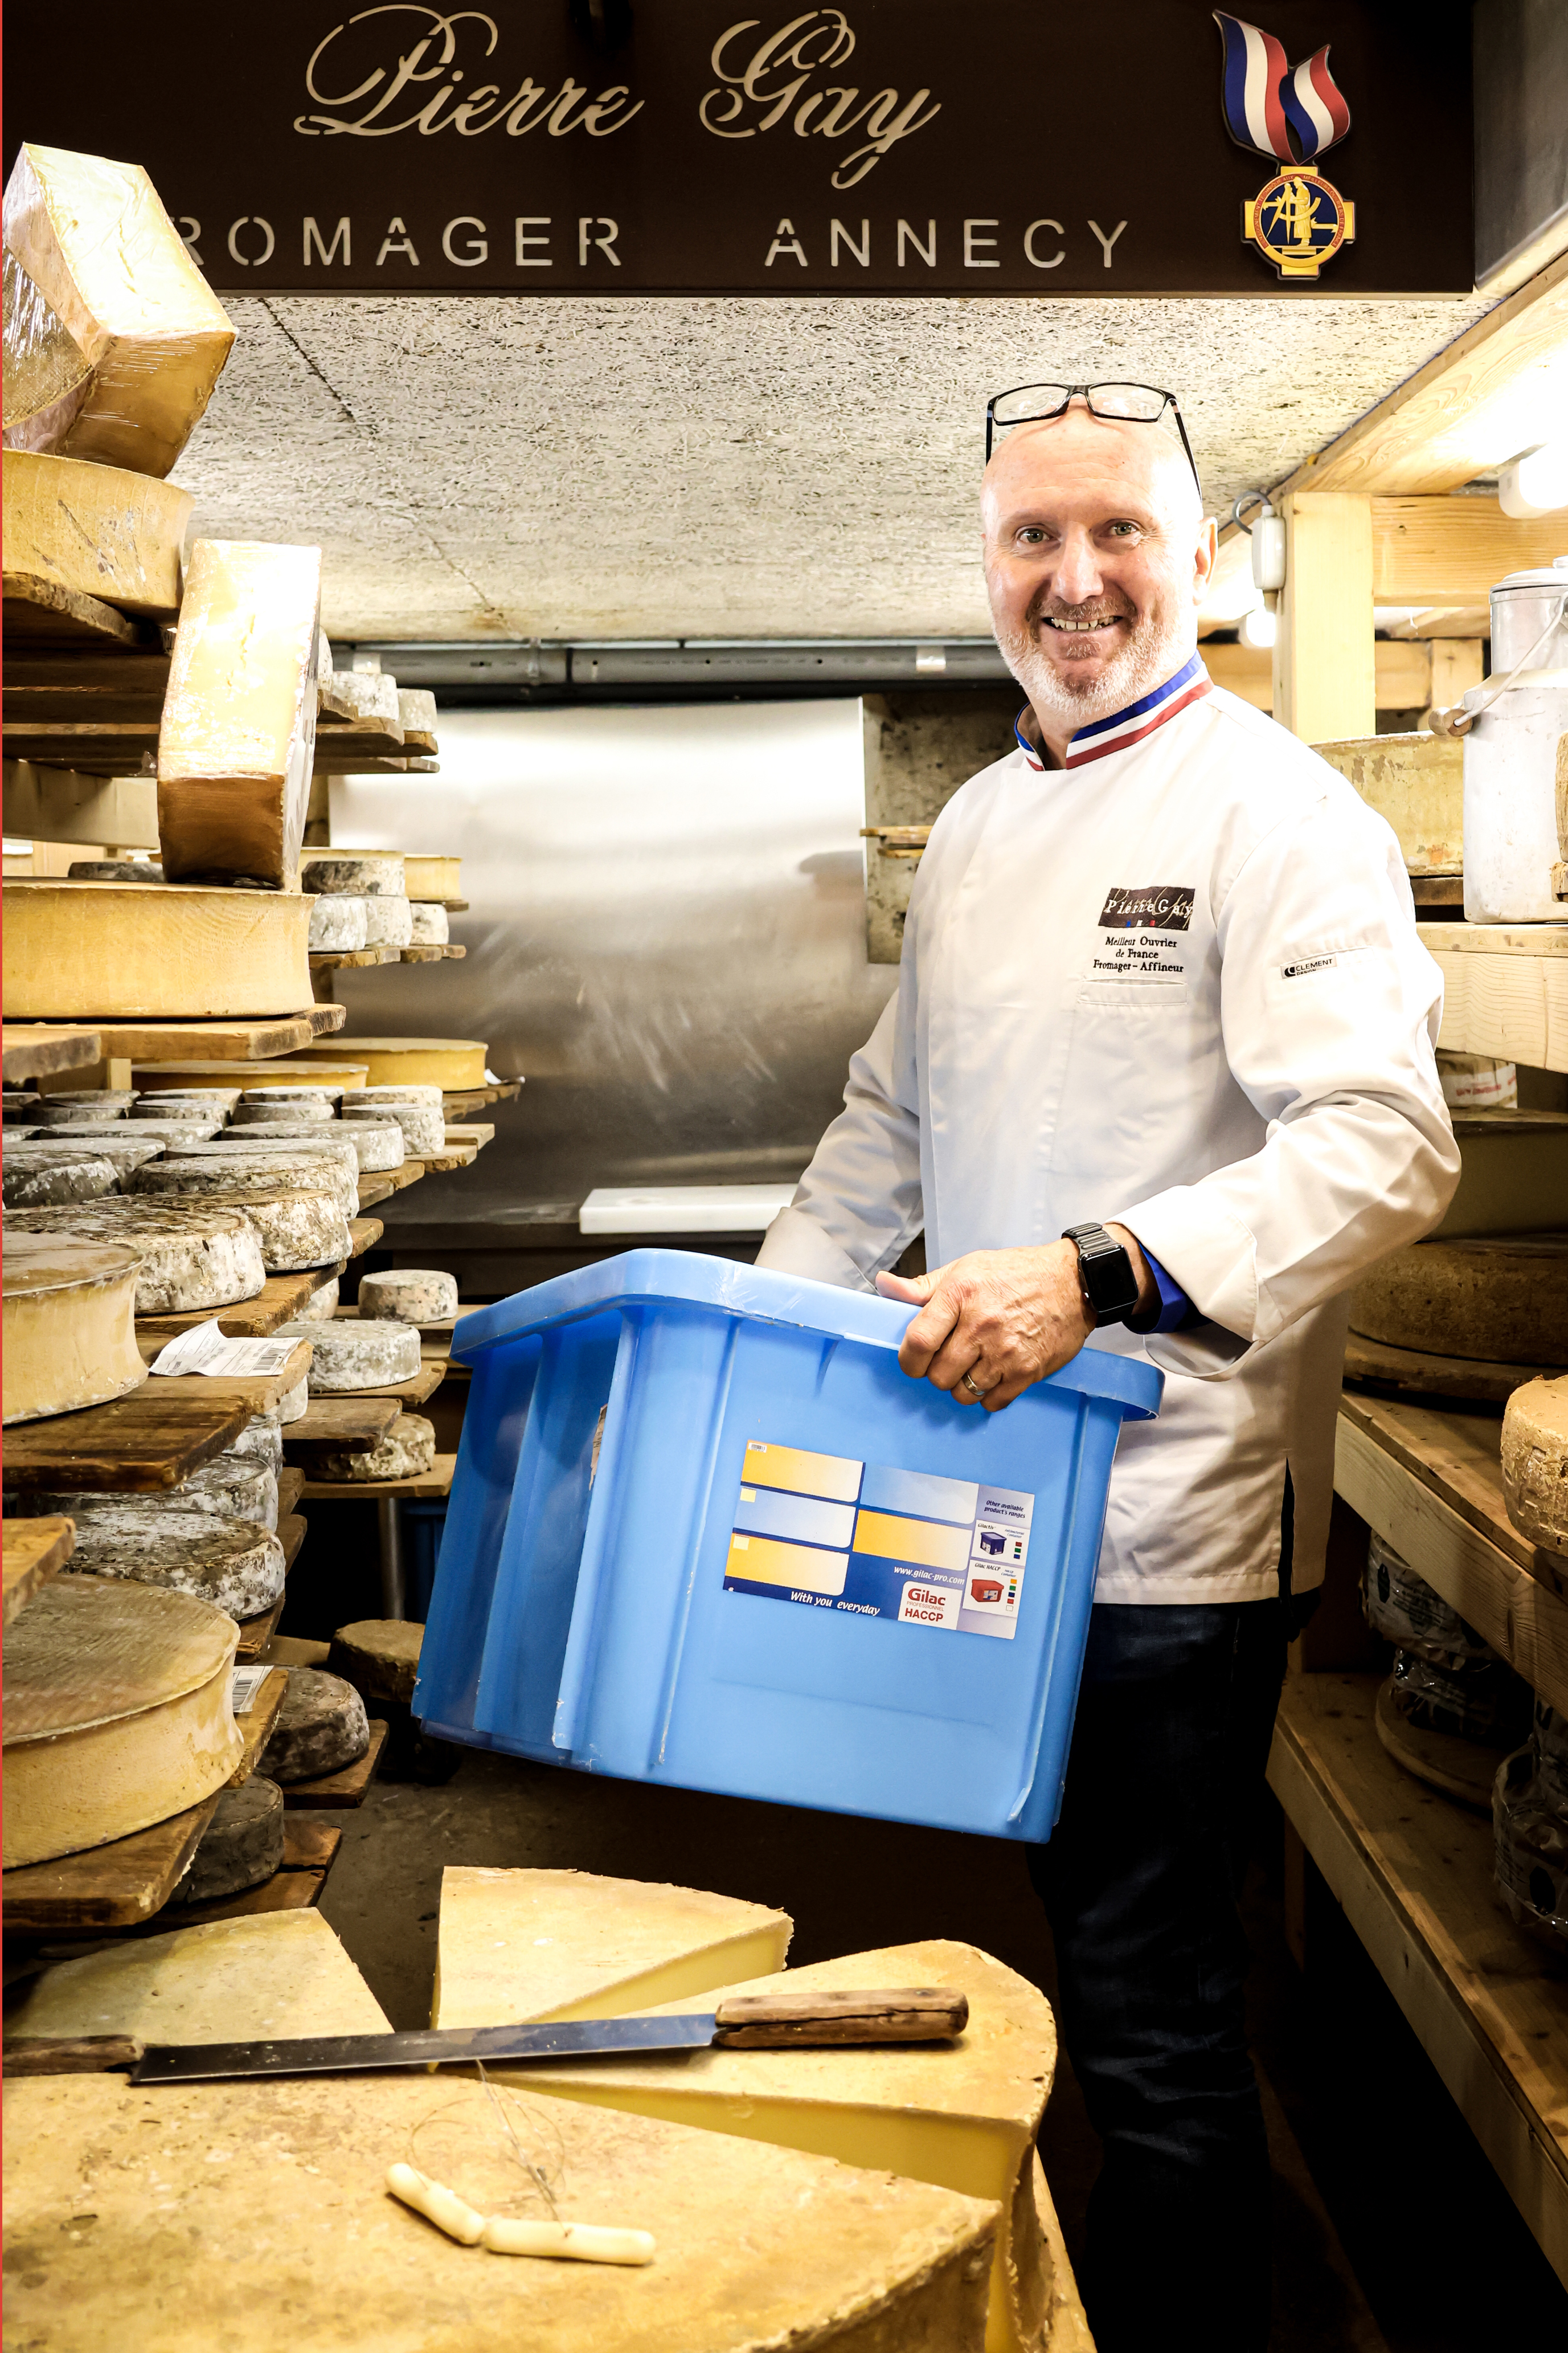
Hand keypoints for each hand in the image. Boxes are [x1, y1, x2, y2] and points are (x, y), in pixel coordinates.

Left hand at [875, 1228, 1152, 1411]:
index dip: (908, 1361)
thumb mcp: (965, 1268)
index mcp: (960, 1295)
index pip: (917, 1343)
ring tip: (971, 1368)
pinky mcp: (1028, 1371)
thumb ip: (922, 1286)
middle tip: (947, 1361)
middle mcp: (981, 1325)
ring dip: (962, 1386)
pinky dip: (988, 1395)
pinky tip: (992, 1377)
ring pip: (963, 1392)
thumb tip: (884, 1286)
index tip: (912, 1362)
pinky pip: (994, 1402)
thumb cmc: (1017, 1273)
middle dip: (936, 1373)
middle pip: (938, 1374)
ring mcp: (1005, 1351)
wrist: (1074, 1281)